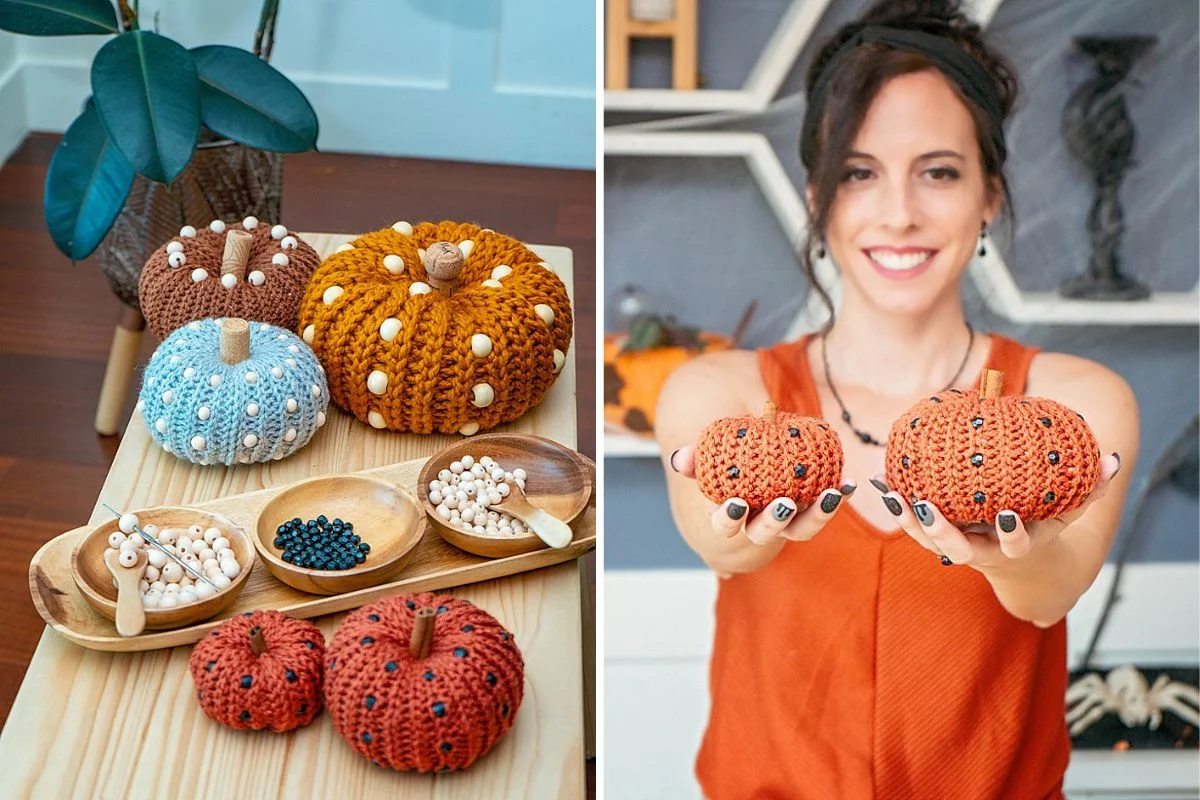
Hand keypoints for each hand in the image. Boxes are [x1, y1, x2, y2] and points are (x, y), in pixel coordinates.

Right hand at [669, 444, 853, 545]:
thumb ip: (696, 458)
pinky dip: (838, 496)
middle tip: (783, 504)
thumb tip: (680, 460)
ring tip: (829, 496)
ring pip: (801, 529)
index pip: (724, 525)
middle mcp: (760, 524)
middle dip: (774, 521)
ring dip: (817, 516)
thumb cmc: (730, 462)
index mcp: (732, 515)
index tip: (736, 504)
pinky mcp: (811, 510)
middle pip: (765, 533)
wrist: (757, 460)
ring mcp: (788, 521)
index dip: (729, 519)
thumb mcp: (712, 459)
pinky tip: (849, 483)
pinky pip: (826, 508)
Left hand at [869, 453, 1122, 567]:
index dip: (1010, 532)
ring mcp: (959, 548)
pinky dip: (897, 506)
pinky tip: (879, 480)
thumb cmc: (1046, 526)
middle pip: (958, 551)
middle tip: (924, 508)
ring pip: (928, 542)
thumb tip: (1112, 459)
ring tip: (892, 494)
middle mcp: (985, 552)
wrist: (1024, 566)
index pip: (1015, 543)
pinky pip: (913, 526)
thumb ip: (1092, 488)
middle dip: (941, 533)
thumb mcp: (1069, 511)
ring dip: (908, 520)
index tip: (1005, 514)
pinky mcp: (938, 539)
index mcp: (1017, 545)